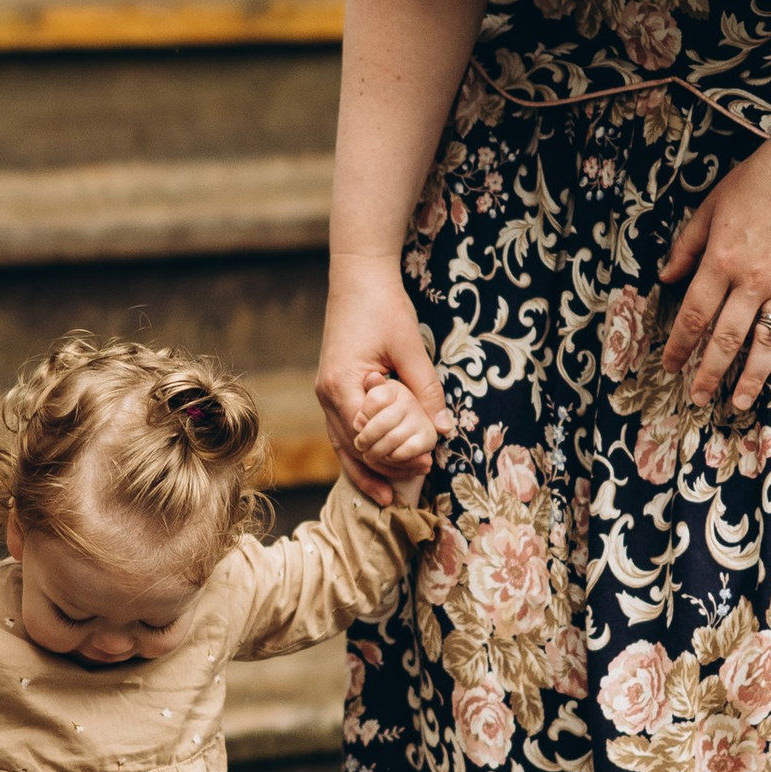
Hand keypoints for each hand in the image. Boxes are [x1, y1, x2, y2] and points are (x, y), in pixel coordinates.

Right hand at [316, 264, 448, 505]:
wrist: (358, 277)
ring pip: (342, 444)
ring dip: (366, 467)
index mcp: (342, 385)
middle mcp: (326, 394)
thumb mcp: (411, 349)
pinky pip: (342, 429)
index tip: (425, 464)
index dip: (394, 456)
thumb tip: (445, 430)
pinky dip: (358, 450)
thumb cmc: (384, 307)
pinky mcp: (332, 387)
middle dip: (382, 468)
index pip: (366, 438)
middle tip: (416, 480)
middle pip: (351, 448)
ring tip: (388, 494)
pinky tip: (373, 464)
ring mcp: (325, 392)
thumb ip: (426, 391)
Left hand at [657, 126, 770, 410]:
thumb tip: (665, 279)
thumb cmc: (754, 182)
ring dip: (754, 377)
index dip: (679, 346)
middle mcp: (753, 280)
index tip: (670, 367)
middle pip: (728, 338)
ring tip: (740, 403)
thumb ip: (686, 248)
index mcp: (721, 262)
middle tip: (698, 399)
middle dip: (710, 373)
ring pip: (769, 341)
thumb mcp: (708, 209)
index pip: (694, 316)